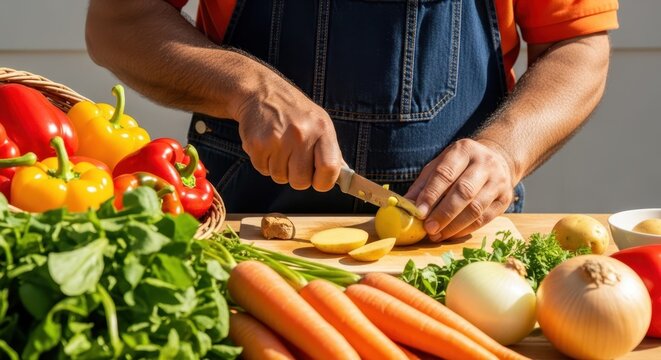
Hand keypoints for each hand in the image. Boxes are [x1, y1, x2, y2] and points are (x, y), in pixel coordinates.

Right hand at [233, 72, 342, 190]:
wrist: (260, 92)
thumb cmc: (294, 111)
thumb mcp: (320, 123)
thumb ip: (331, 151)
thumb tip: (344, 176)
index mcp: (322, 128)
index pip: (330, 168)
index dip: (324, 181)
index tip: (318, 178)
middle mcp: (301, 134)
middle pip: (301, 181)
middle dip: (297, 177)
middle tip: (293, 160)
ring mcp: (278, 139)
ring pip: (280, 177)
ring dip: (279, 168)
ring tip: (279, 147)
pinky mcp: (257, 144)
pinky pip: (263, 170)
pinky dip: (264, 162)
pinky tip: (267, 145)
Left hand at [405, 139, 516, 241]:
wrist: (495, 160)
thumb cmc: (459, 166)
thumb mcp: (439, 166)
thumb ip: (423, 185)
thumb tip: (405, 205)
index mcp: (463, 150)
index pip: (445, 174)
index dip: (431, 195)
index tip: (418, 213)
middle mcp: (484, 163)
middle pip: (463, 192)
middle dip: (444, 213)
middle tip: (429, 228)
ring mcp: (498, 180)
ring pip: (476, 208)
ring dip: (454, 225)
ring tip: (437, 235)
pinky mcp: (506, 198)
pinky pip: (485, 218)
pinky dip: (466, 229)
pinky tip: (451, 234)